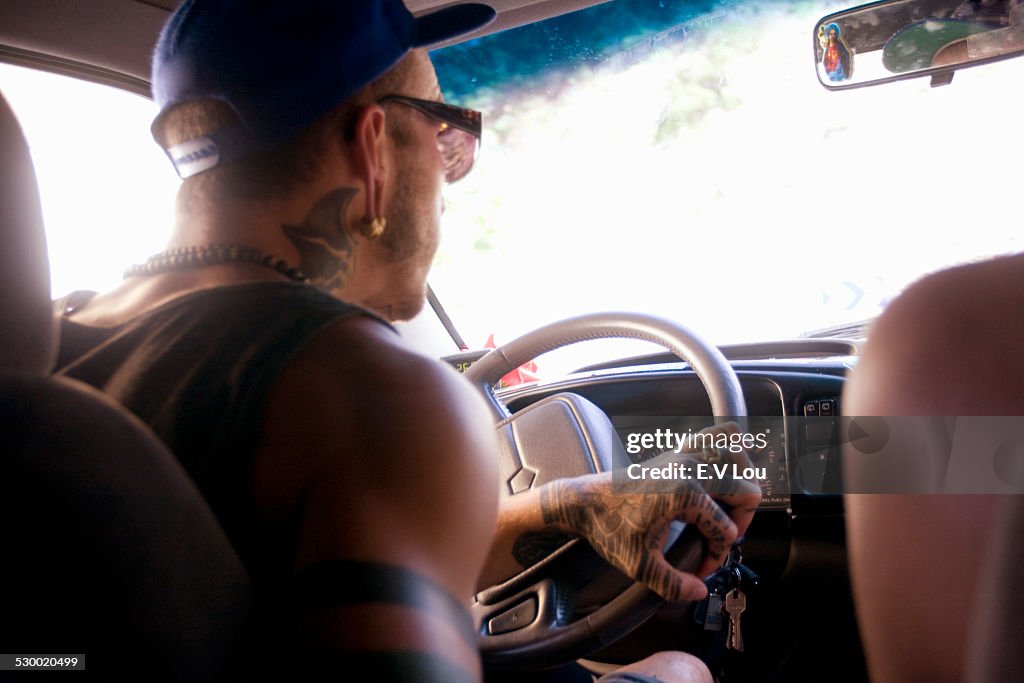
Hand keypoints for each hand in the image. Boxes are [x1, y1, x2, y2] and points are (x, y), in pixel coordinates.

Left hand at [539, 422, 760, 601]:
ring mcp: (684, 454)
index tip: (698, 569)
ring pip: (738, 457)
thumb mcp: (640, 565)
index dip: (715, 555)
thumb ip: (673, 584)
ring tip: (727, 509)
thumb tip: (700, 591)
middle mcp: (690, 467)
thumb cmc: (608, 528)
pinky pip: (715, 436)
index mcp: (686, 493)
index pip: (726, 530)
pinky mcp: (676, 451)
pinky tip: (726, 468)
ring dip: (741, 484)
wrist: (583, 502)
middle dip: (740, 521)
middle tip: (719, 538)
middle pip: (747, 491)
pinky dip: (728, 448)